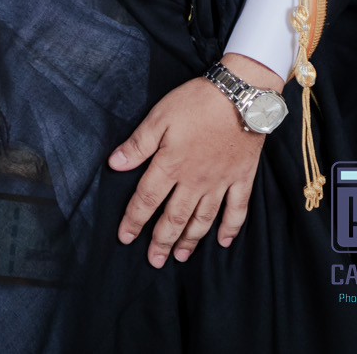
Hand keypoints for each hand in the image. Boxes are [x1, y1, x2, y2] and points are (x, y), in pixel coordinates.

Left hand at [109, 52, 279, 265]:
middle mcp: (195, 181)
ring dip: (190, 240)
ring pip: (203, 220)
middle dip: (161, 241)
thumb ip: (137, 145)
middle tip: (153, 260)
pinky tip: (223, 242)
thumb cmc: (195, 103)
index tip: (125, 238)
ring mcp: (221, 183)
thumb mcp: (158, 118)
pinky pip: (237, 210)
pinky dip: (230, 228)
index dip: (134, 220)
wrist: (241, 96)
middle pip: (174, 218)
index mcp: (171, 166)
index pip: (147, 200)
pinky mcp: (242, 179)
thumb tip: (114, 165)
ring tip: (180, 257)